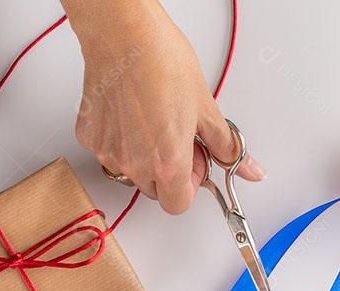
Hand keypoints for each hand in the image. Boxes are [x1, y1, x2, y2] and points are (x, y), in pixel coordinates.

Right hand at [66, 1, 263, 213]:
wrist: (125, 36)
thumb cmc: (163, 63)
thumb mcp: (206, 108)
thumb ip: (227, 147)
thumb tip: (249, 167)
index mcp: (168, 163)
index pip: (178, 205)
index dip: (190, 185)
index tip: (193, 162)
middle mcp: (135, 165)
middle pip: (155, 190)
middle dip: (168, 172)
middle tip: (176, 137)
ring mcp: (108, 152)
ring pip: (130, 173)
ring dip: (143, 158)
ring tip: (152, 120)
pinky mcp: (89, 138)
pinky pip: (109, 152)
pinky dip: (120, 140)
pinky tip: (130, 113)